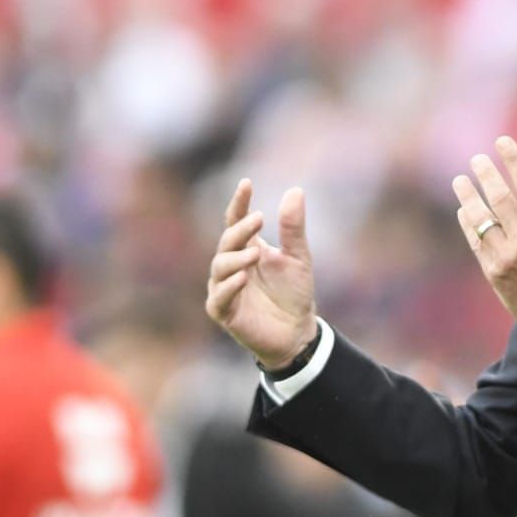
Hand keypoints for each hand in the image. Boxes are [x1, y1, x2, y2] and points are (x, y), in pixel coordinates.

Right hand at [205, 180, 318, 370]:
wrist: (297, 333)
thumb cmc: (294, 294)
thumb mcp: (298, 258)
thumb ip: (293, 228)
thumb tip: (295, 190)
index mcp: (247, 248)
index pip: (236, 220)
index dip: (239, 202)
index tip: (246, 183)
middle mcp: (232, 265)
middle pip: (227, 241)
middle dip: (240, 229)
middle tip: (259, 219)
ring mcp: (225, 288)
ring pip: (220, 266)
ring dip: (235, 258)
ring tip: (255, 254)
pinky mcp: (224, 312)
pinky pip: (219, 297)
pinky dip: (228, 287)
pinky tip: (242, 278)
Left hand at [453, 137, 516, 373]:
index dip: (514, 160)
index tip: (502, 142)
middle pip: (500, 197)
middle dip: (486, 174)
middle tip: (477, 159)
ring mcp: (507, 257)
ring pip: (482, 218)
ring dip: (469, 196)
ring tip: (460, 180)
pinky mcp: (493, 273)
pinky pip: (476, 241)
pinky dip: (468, 223)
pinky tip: (464, 210)